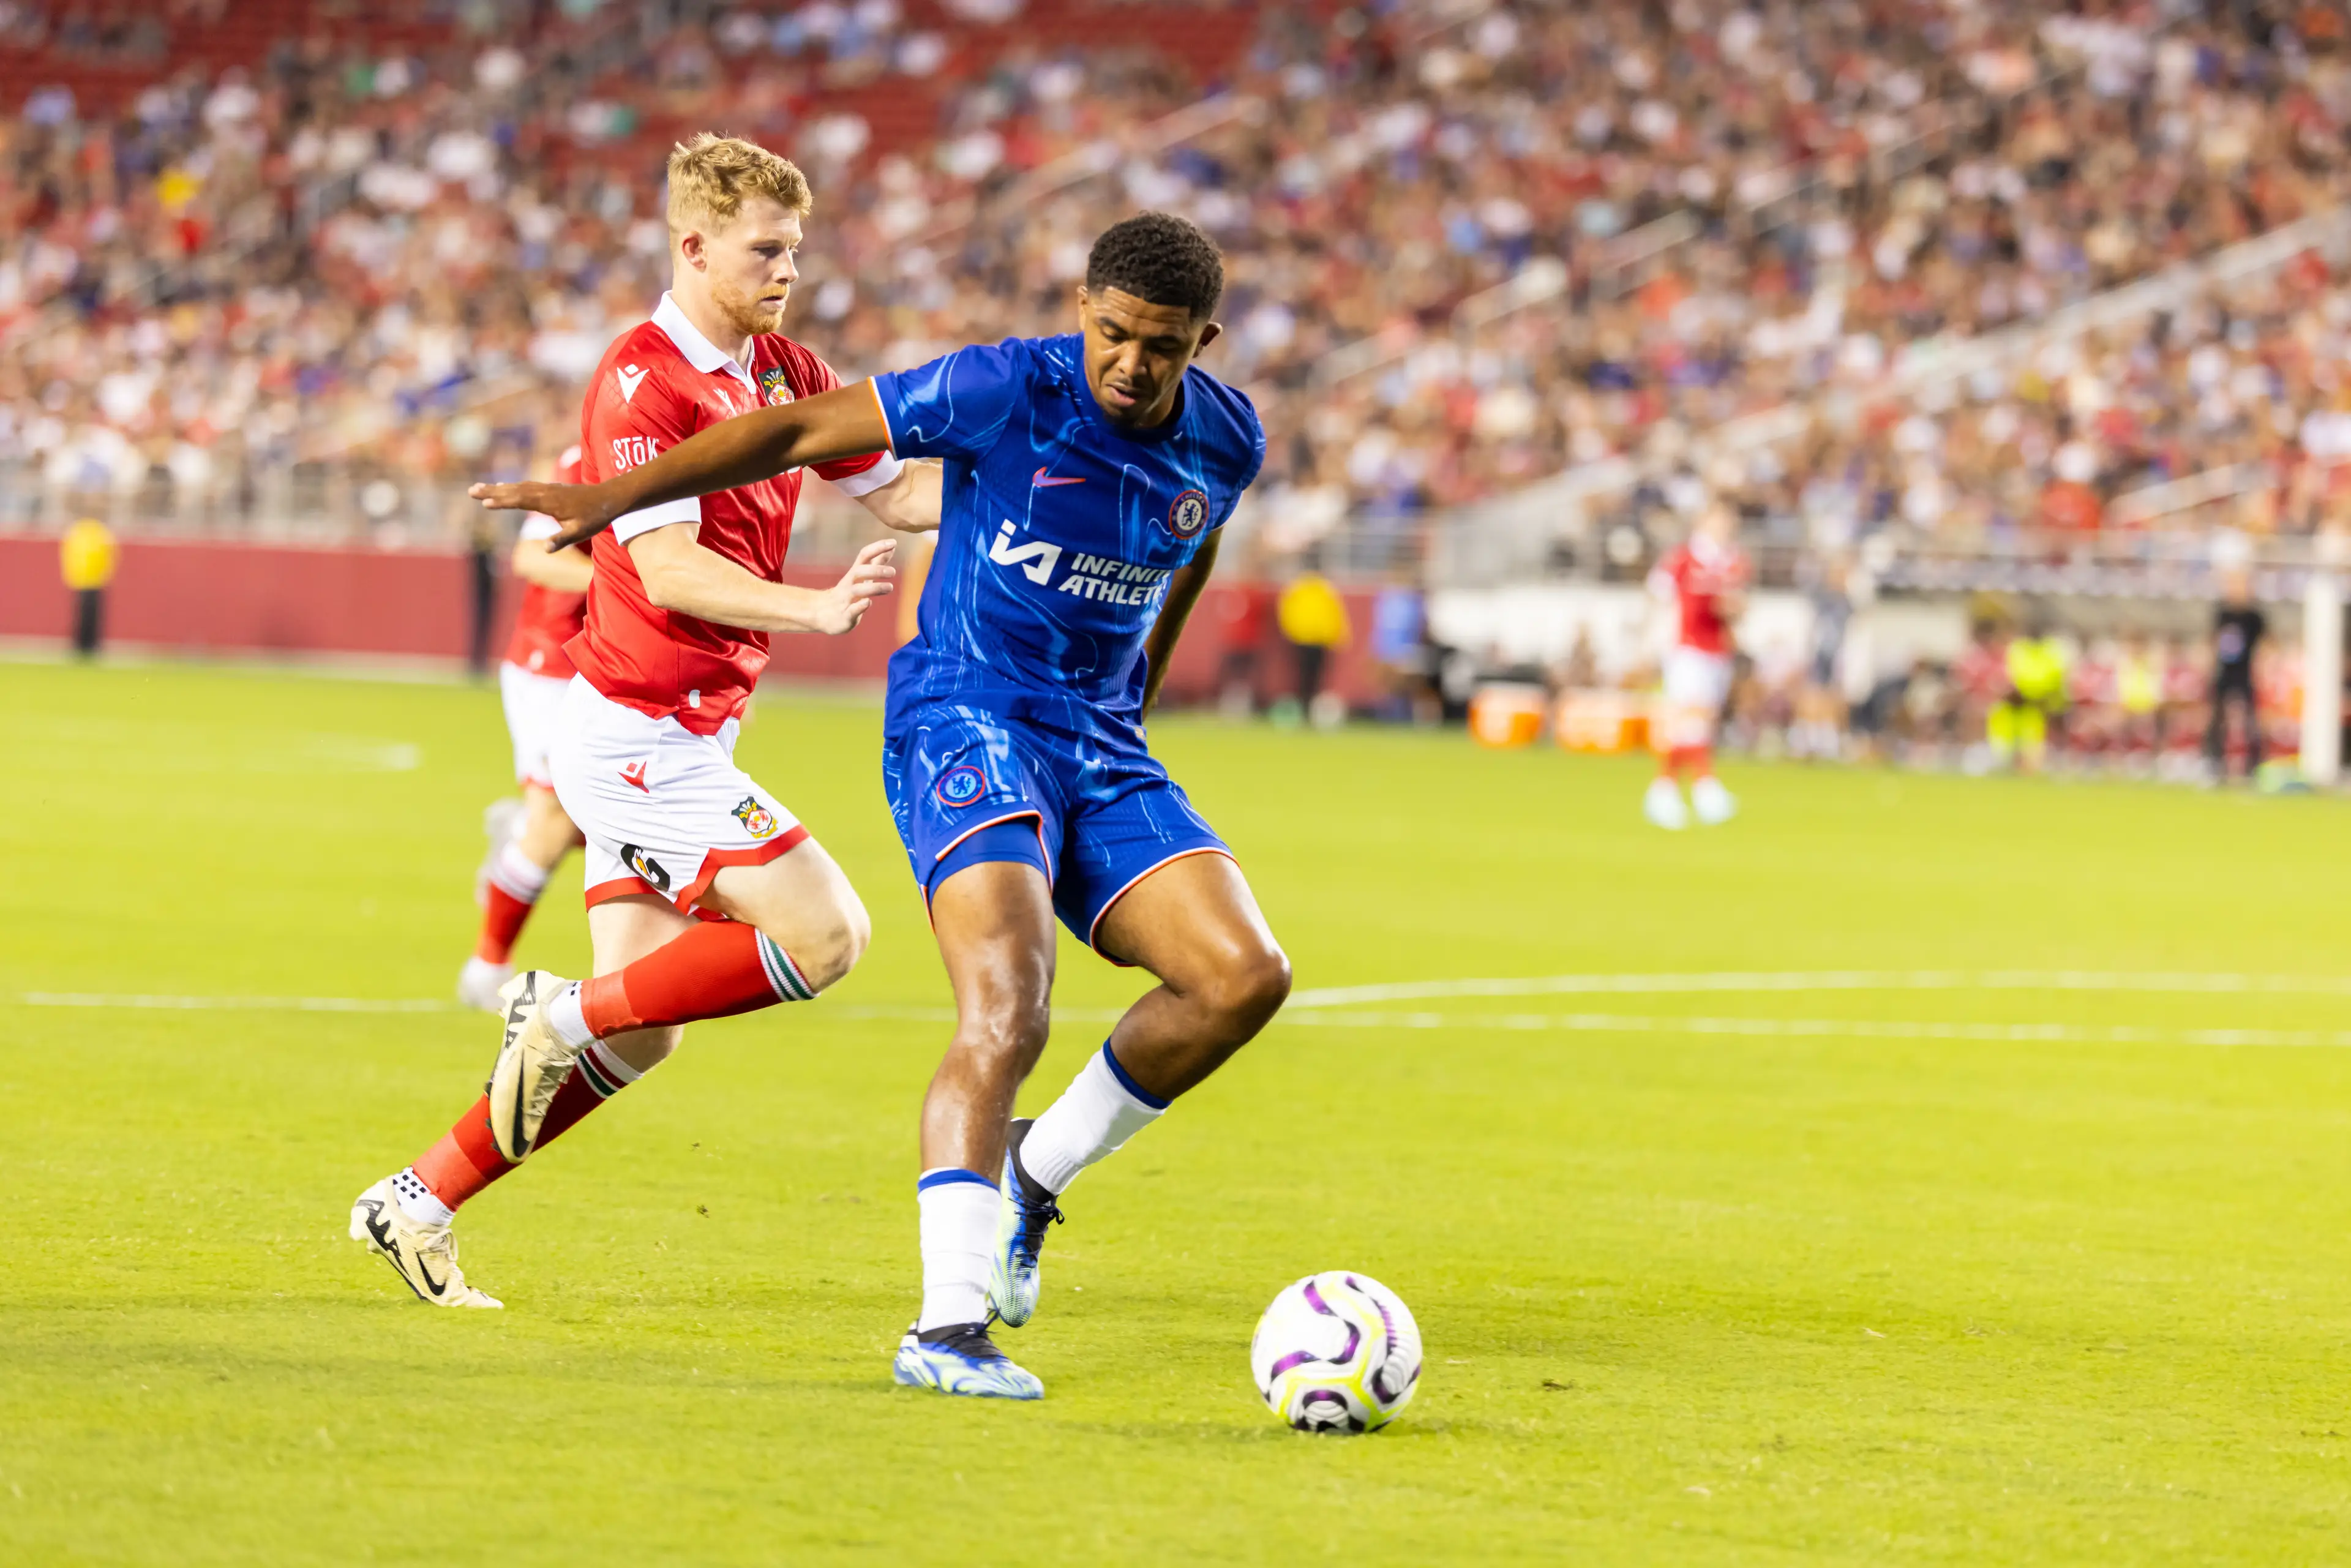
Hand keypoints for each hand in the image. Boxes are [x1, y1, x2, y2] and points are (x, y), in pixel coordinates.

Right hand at [468, 480, 620, 549]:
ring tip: (480, 489)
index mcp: (550, 502)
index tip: (485, 503)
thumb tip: (546, 550)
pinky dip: (512, 488)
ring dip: (498, 488)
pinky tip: (504, 489)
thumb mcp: (580, 532)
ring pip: (518, 487)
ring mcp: (547, 489)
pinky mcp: (550, 489)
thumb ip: (562, 540)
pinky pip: (526, 487)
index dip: (502, 502)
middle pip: (514, 491)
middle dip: (492, 491)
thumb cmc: (595, 517)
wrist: (609, 498)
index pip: (521, 501)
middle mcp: (545, 492)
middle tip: (471, 491)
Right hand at [812, 538, 896, 634]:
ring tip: (889, 587)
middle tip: (893, 572)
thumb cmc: (848, 593)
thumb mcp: (862, 577)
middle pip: (859, 572)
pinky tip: (868, 603)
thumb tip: (892, 547)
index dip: (877, 547)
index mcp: (854, 574)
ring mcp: (845, 599)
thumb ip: (877, 562)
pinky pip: (851, 610)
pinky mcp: (845, 616)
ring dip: (874, 587)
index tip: (893, 542)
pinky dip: (859, 606)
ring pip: (857, 590)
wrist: (821, 613)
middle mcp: (849, 584)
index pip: (864, 555)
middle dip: (876, 570)